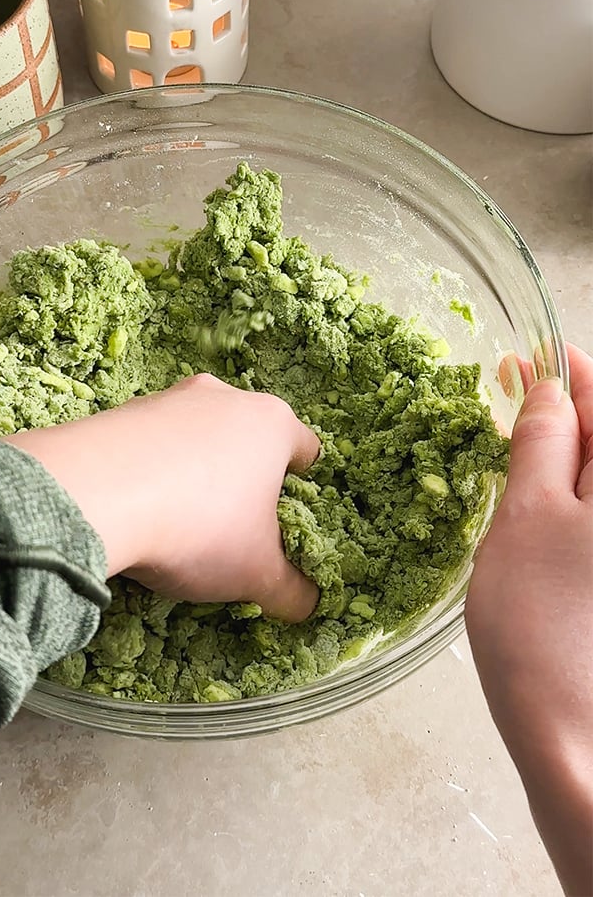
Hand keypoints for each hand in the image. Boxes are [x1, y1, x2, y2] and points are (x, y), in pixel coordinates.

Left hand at [3, 373, 320, 621]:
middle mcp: (220, 397)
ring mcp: (164, 399)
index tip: (291, 511)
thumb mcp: (256, 574)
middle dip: (243, 475)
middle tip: (235, 521)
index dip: (303, 483)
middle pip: (245, 437)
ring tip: (178, 518)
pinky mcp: (115, 412)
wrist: (89, 495)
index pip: (305, 448)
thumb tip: (306, 605)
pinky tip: (135, 508)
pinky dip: (146, 470)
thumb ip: (291, 591)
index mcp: (270, 423)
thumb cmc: (196, 527)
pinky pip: (144, 444)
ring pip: (192, 435)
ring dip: (190, 470)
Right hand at [467, 344, 592, 894]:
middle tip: (514, 396)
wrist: (578, 735)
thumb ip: (543, 444)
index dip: (568, 372)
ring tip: (521, 451)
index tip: (527, 356)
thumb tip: (549, 387)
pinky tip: (541, 511)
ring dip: (569, 461)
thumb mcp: (528, 517)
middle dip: (568, 415)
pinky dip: (573, 504)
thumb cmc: (544, 624)